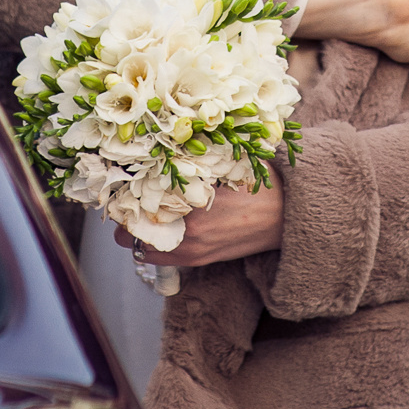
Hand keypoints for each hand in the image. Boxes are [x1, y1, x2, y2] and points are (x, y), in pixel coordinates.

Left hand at [116, 170, 284, 266]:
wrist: (289, 216)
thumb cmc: (261, 184)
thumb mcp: (226, 162)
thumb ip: (192, 159)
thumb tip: (160, 148)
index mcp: (193, 203)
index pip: (137, 200)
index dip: (123, 191)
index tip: (119, 180)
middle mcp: (189, 232)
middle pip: (132, 227)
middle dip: (126, 212)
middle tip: (125, 197)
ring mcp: (193, 251)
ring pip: (142, 246)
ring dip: (137, 230)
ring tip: (139, 213)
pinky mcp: (199, 261)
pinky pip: (160, 258)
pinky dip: (153, 244)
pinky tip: (159, 227)